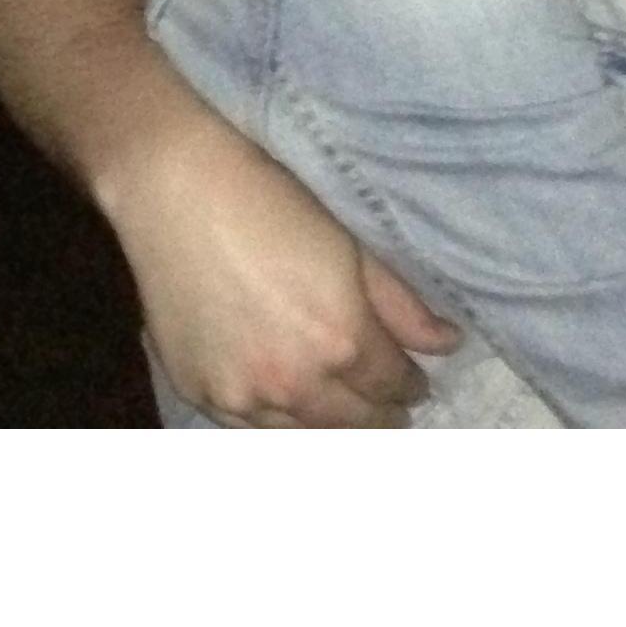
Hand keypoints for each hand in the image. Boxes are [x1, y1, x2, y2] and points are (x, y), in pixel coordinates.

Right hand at [110, 107, 459, 426]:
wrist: (177, 191)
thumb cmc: (272, 202)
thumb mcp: (350, 246)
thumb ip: (402, 306)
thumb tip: (448, 345)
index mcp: (342, 341)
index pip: (393, 386)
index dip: (411, 385)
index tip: (416, 383)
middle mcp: (296, 383)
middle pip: (354, 423)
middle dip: (379, 416)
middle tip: (389, 411)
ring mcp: (243, 396)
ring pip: (303, 436)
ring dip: (330, 428)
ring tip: (344, 416)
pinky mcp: (200, 393)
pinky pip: (250, 429)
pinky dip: (277, 424)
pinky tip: (287, 409)